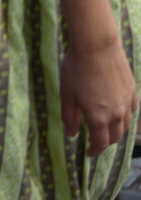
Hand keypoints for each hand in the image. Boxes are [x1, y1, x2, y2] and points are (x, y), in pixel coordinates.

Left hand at [60, 36, 139, 154]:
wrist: (97, 47)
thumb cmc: (76, 69)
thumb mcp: (67, 94)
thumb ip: (69, 117)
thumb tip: (71, 135)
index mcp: (98, 118)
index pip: (100, 143)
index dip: (94, 150)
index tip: (88, 152)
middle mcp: (116, 114)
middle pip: (115, 137)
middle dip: (105, 142)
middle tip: (96, 141)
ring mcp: (127, 102)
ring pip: (126, 125)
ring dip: (116, 131)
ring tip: (106, 129)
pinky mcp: (132, 91)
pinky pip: (132, 111)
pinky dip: (125, 116)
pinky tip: (118, 112)